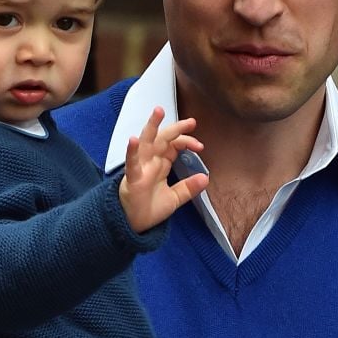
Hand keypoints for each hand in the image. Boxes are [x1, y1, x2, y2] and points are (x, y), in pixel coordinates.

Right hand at [119, 106, 208, 232]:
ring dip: (151, 126)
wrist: (134, 226)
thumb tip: (205, 178)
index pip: (174, 145)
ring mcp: (140, 168)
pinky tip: (134, 140)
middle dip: (176, 128)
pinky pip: (131, 162)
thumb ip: (188, 188)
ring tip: (158, 111)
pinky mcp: (132, 178)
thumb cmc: (149, 209)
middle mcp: (150, 162)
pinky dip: (132, 151)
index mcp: (160, 164)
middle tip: (191, 121)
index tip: (200, 146)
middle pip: (163, 138)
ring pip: (146, 142)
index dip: (186, 142)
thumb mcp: (174, 198)